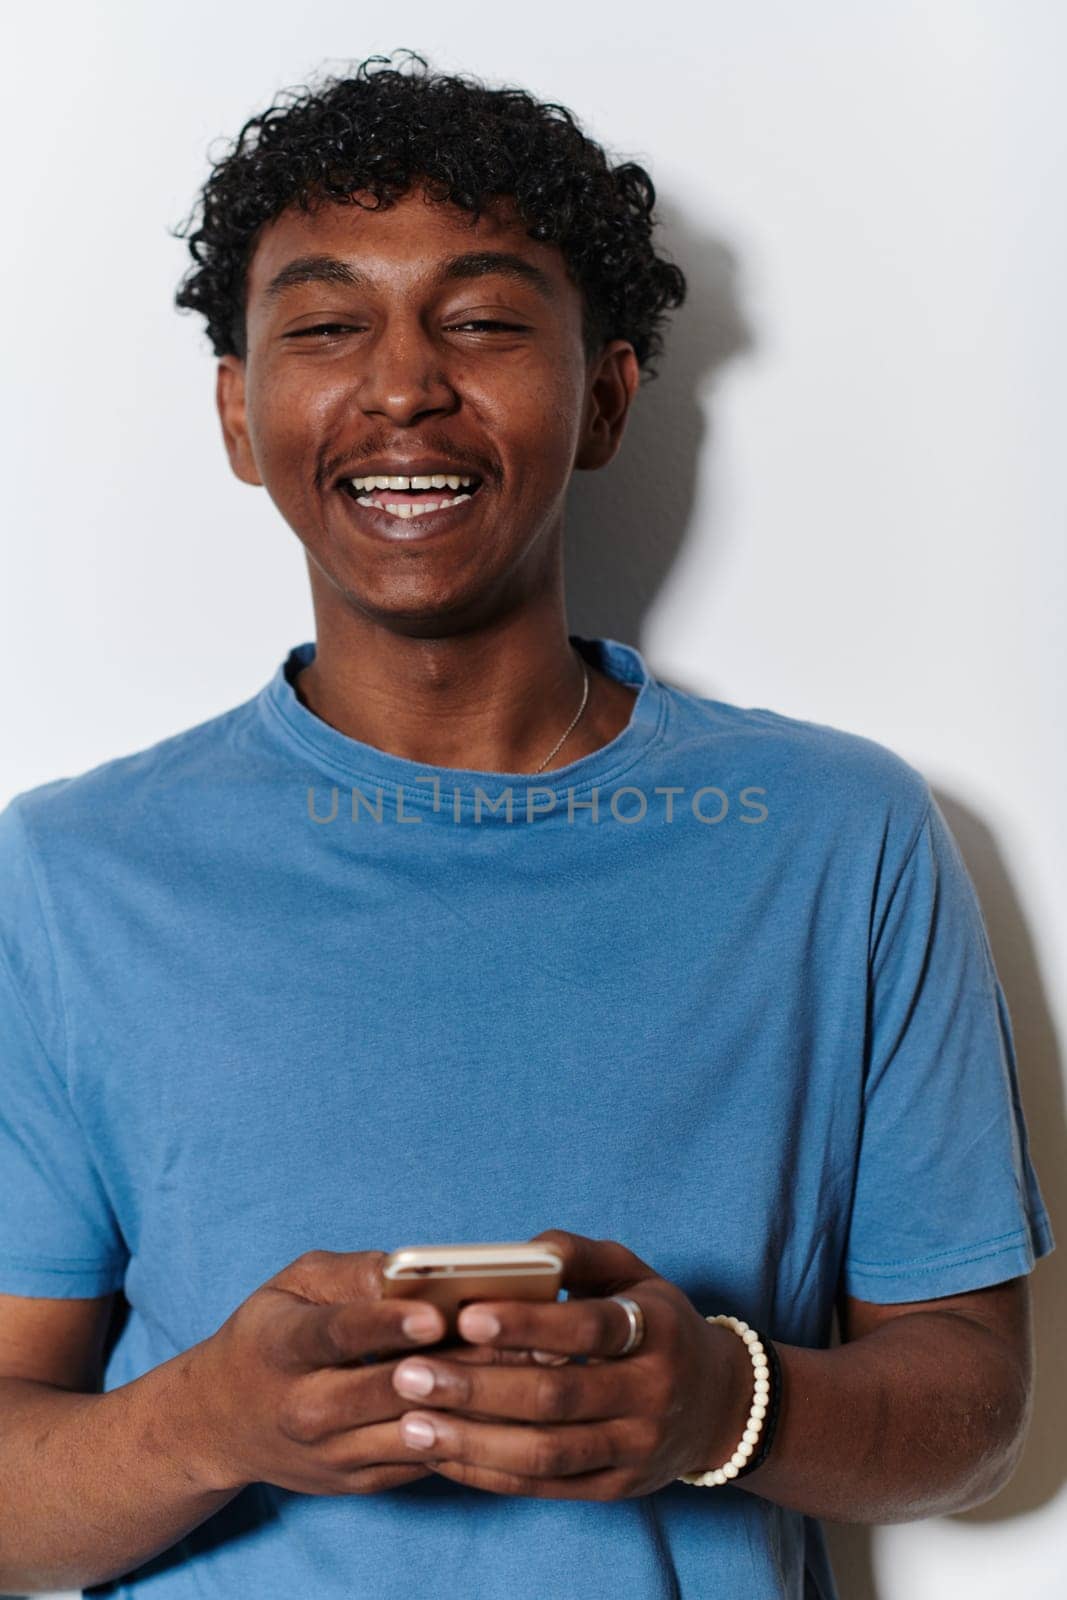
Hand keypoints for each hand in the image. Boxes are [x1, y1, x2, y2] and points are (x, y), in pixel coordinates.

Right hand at [187, 1248, 543, 1496]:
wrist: (221, 1423)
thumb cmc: (270, 1336)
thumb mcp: (293, 1285)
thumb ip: (350, 1273)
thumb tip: (409, 1268)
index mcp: (284, 1347)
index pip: (339, 1334)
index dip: (389, 1324)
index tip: (437, 1314)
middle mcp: (305, 1407)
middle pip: (388, 1389)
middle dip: (456, 1362)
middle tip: (519, 1335)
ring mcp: (333, 1453)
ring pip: (416, 1430)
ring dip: (475, 1399)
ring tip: (531, 1366)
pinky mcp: (360, 1481)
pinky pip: (424, 1459)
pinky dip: (469, 1431)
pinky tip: (513, 1402)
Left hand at [389, 1229, 753, 1497]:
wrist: (720, 1404)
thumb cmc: (657, 1322)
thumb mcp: (633, 1273)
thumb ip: (579, 1255)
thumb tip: (523, 1250)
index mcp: (656, 1331)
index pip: (590, 1327)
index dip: (529, 1323)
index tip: (467, 1314)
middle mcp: (652, 1394)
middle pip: (556, 1398)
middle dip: (476, 1387)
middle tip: (410, 1375)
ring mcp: (635, 1449)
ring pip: (545, 1453)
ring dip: (472, 1441)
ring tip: (411, 1424)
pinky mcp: (617, 1488)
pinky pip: (545, 1487)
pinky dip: (489, 1474)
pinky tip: (442, 1455)